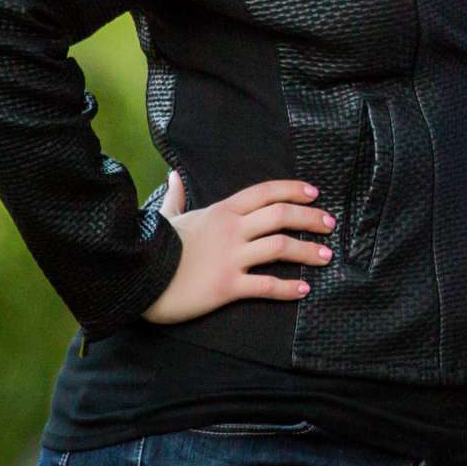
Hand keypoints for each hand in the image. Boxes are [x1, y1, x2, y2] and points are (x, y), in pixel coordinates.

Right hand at [140, 172, 334, 325]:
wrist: (136, 276)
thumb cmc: (154, 246)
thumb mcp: (168, 216)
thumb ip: (177, 197)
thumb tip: (174, 176)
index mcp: (222, 211)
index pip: (266, 192)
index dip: (293, 190)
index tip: (314, 193)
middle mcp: (232, 229)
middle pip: (281, 215)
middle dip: (311, 218)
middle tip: (330, 224)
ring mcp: (231, 257)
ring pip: (280, 247)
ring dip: (307, 251)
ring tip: (326, 256)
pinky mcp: (227, 285)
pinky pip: (265, 285)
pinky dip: (287, 288)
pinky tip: (303, 290)